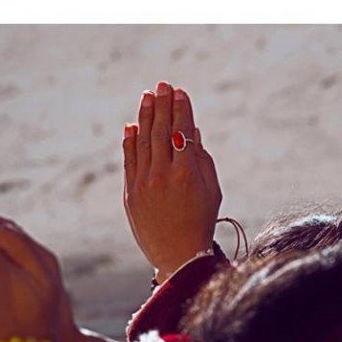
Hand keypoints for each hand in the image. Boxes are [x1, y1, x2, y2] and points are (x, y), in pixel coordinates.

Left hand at [123, 82, 221, 281]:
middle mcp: (163, 175)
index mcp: (188, 173)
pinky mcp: (131, 193)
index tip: (180, 92)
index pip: (182, 131)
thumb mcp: (212, 192)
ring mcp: (144, 183)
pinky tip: (131, 126)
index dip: (181, 109)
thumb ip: (202, 160)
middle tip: (162, 85)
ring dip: (145, 117)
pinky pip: (129, 160)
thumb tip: (192, 131)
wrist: (178, 256)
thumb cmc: (201, 222)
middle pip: (161, 131)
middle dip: (162, 105)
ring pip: (143, 142)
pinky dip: (130, 141)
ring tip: (148, 97)